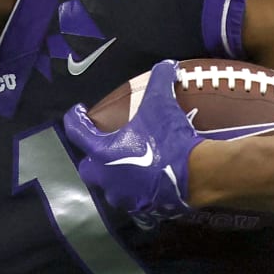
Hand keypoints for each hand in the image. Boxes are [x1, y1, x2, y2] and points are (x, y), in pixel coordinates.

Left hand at [64, 59, 201, 222]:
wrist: (198, 175)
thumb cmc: (170, 140)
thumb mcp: (162, 105)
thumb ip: (160, 81)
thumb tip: (166, 64)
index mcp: (102, 152)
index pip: (77, 132)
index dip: (76, 118)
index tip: (79, 111)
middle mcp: (106, 178)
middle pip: (88, 167)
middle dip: (93, 157)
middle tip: (105, 145)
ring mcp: (123, 197)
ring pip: (109, 186)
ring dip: (114, 176)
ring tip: (127, 164)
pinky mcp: (142, 210)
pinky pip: (133, 199)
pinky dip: (137, 190)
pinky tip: (148, 181)